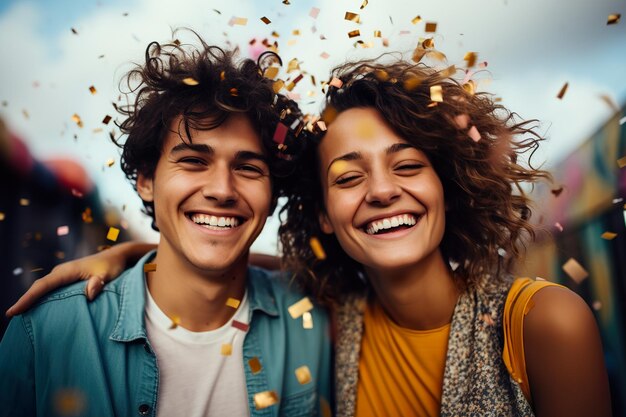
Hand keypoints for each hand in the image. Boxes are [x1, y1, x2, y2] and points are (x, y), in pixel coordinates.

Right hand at [5, 243, 145, 316]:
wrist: (117, 256)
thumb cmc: (112, 266)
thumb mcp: (108, 274)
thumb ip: (98, 282)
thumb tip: (89, 292)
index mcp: (68, 271)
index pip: (43, 286)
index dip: (28, 298)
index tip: (14, 310)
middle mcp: (62, 271)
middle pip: (39, 287)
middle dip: (24, 300)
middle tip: (11, 315)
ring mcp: (63, 274)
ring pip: (43, 288)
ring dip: (32, 299)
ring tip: (19, 315)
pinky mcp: (67, 278)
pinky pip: (50, 288)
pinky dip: (41, 297)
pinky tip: (37, 308)